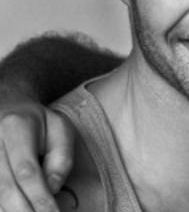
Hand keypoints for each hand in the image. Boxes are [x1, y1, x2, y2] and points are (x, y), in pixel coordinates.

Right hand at [0, 93, 72, 211]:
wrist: (7, 109)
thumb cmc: (40, 123)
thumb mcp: (60, 129)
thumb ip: (60, 158)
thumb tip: (51, 190)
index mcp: (15, 128)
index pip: (26, 170)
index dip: (39, 197)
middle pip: (6, 187)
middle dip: (25, 211)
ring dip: (13, 211)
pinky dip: (3, 206)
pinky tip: (18, 210)